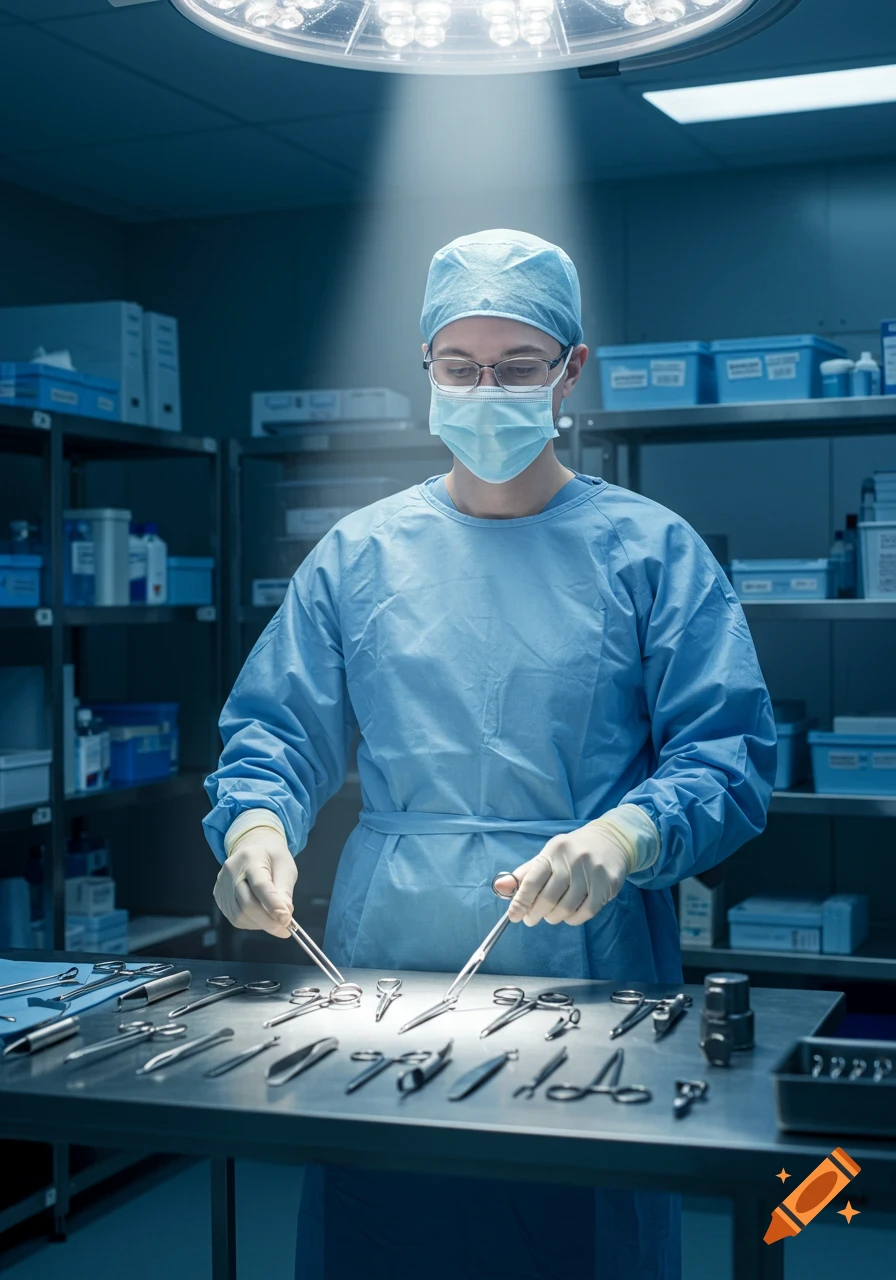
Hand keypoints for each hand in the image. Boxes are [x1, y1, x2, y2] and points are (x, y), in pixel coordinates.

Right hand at [213, 826, 296, 937]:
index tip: (286, 921)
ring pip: (240, 915)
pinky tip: (261, 916)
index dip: (273, 905)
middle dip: (268, 921)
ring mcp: (222, 885)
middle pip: (247, 904)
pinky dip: (252, 922)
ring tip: (274, 919)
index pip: (260, 885)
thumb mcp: (285, 868)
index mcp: (250, 858)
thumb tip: (284, 915)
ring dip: (260, 924)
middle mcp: (231, 871)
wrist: (252, 849)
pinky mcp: (219, 897)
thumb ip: (285, 891)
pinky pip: (235, 918)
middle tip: (285, 929)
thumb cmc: (272, 858)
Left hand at [496, 821, 630, 926]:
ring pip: (565, 908)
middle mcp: (573, 860)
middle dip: (535, 913)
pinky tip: (568, 915)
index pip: (532, 881)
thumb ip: (524, 874)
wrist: (612, 841)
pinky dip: (572, 919)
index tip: (513, 916)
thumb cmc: (572, 852)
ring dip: (553, 917)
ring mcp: (591, 873)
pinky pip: (585, 913)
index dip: (520, 902)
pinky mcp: (606, 885)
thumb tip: (500, 887)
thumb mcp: (547, 856)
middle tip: (530, 919)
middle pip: (548, 898)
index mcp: (553, 851)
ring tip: (550, 916)